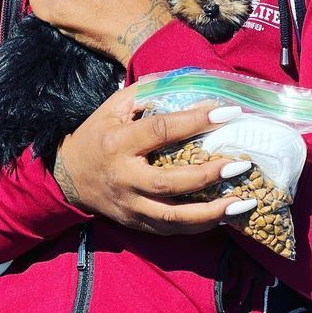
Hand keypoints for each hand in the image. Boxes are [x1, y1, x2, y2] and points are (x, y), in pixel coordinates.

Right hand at [52, 85, 254, 235]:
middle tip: (241, 164)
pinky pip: (170, 230)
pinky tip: (224, 216)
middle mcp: (124, 177)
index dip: (196, 120)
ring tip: (243, 202)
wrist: (68, 176)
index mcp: (119, 142)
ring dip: (210, 213)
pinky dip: (199, 226)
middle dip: (208, 176)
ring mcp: (130, 205)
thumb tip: (191, 83)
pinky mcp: (135, 223)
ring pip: (172, 217)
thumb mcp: (115, 106)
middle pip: (169, 182)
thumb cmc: (98, 134)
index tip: (228, 112)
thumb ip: (149, 94)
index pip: (162, 131)